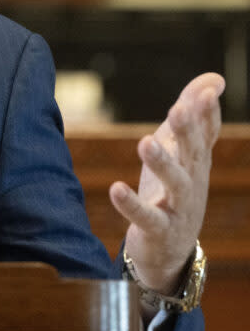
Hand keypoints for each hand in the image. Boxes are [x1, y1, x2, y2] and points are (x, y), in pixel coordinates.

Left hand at [109, 72, 223, 300]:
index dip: (207, 114)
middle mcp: (192, 183)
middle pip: (192, 154)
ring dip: (162, 163)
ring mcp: (178, 209)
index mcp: (196, 162)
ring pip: (175, 185)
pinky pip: (147, 218)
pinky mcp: (158, 230)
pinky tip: (116, 188)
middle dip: (187, 132)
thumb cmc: (174, 191)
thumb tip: (214, 80)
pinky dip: (132, 205)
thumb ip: (194, 116)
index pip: (206, 135)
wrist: (170, 251)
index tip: (208, 91)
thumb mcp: (182, 152)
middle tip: (177, 109)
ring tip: (145, 142)